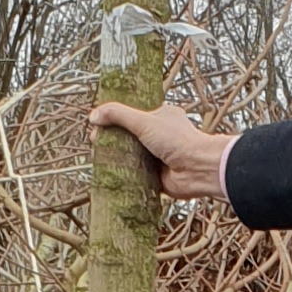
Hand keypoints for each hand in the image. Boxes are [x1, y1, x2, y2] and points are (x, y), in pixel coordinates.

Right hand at [90, 97, 233, 201]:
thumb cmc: (177, 140)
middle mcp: (160, 136)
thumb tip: (93, 116)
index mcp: (160, 117)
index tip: (97, 123)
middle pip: (129, 136)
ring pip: (130, 156)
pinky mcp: (156, 176)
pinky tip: (108, 173)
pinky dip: (124, 174)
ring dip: (116, 157)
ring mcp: (157, 157)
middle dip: (111, 139)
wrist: (198, 169)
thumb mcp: (144, 121)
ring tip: (98, 157)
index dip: (114, 118)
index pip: (132, 115)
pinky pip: (135, 175)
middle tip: (96, 142)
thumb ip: (118, 115)